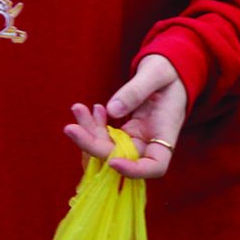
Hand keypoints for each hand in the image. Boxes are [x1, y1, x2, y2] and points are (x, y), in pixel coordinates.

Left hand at [62, 54, 186, 179]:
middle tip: (70, 128)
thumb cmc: (168, 69)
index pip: (156, 165)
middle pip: (122, 157)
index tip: (112, 161)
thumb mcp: (154, 73)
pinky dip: (95, 124)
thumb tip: (112, 111)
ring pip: (109, 146)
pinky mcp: (127, 130)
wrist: (169, 68)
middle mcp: (151, 140)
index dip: (135, 170)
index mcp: (166, 131)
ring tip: (77, 109)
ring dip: (89, 132)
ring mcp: (138, 137)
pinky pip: (107, 134)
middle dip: (94, 145)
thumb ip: (135, 91)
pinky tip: (92, 108)